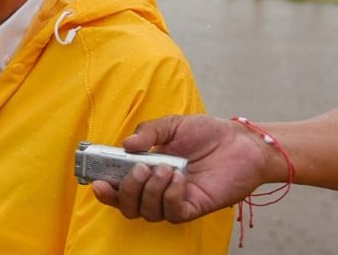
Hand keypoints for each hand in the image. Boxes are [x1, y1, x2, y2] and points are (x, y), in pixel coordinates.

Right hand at [91, 115, 270, 222]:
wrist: (240, 142)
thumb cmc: (206, 133)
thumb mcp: (172, 125)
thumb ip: (148, 132)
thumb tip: (125, 145)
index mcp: (146, 170)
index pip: (119, 188)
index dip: (105, 191)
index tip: (98, 182)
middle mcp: (157, 189)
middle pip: (129, 207)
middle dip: (128, 190)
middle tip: (141, 169)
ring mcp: (175, 200)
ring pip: (148, 212)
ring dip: (152, 191)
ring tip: (167, 168)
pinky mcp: (194, 208)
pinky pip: (173, 213)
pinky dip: (171, 196)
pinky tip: (180, 179)